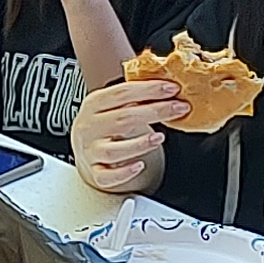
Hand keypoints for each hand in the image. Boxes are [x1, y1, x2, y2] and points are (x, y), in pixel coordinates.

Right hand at [70, 76, 179, 194]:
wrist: (85, 149)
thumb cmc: (103, 124)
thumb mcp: (111, 105)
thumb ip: (133, 97)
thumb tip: (166, 86)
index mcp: (93, 105)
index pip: (121, 93)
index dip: (149, 89)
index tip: (171, 88)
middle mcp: (89, 127)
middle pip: (123, 119)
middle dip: (155, 112)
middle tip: (178, 108)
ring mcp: (91, 151)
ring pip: (113, 150)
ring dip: (139, 144)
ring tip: (160, 138)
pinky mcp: (95, 172)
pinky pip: (108, 176)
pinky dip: (124, 172)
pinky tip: (139, 166)